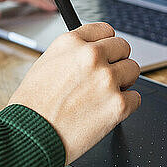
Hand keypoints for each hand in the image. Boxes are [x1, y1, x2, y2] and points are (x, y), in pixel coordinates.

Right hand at [9, 22, 140, 163]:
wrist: (30, 136)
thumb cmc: (33, 106)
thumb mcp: (46, 63)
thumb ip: (73, 53)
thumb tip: (94, 51)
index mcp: (72, 43)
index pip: (106, 30)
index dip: (106, 44)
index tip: (105, 53)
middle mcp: (91, 56)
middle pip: (123, 47)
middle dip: (117, 61)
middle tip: (106, 77)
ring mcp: (107, 79)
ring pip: (133, 70)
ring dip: (123, 82)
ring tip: (104, 96)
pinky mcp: (118, 104)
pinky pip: (135, 98)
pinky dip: (125, 106)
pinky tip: (106, 111)